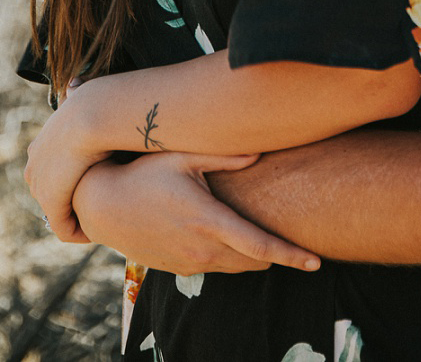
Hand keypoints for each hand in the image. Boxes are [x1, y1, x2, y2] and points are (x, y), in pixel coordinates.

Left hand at [25, 83, 109, 241]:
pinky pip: (65, 228)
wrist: (91, 115)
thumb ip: (77, 98)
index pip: (52, 170)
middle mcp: (33, 167)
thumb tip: (74, 84)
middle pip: (52, 192)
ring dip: (79, 216)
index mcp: (39, 146)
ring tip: (102, 217)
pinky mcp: (52, 203)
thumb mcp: (80, 99)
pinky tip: (100, 229)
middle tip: (99, 205)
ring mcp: (40, 186)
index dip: (75, 178)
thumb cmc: (94, 104)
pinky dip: (82, 232)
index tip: (96, 181)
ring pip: (58, 211)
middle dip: (73, 201)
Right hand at [73, 152, 321, 275]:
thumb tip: (261, 151)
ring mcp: (190, 264)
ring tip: (265, 235)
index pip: (260, 246)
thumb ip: (224, 156)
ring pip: (237, 268)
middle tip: (295, 235)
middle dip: (278, 254)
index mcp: (208, 221)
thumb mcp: (182, 156)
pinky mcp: (179, 270)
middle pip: (255, 262)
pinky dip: (231, 257)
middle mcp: (202, 249)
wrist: (103, 206)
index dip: (291, 255)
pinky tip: (229, 236)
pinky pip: (216, 268)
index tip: (317, 261)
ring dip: (254, 256)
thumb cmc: (144, 173)